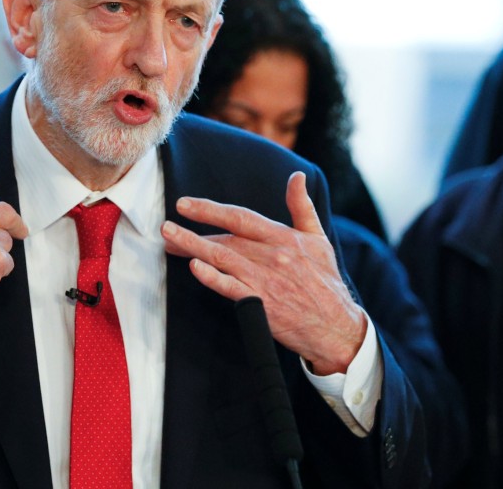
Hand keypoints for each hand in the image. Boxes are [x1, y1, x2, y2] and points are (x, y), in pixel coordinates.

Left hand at [161, 171, 364, 373]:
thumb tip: (297, 176)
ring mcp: (265, 281)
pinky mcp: (261, 304)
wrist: (336, 326)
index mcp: (282, 237)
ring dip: (192, 248)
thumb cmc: (325, 281)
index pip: (240, 217)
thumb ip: (302, 206)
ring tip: (169, 242)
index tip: (185, 204)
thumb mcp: (317, 238)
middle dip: (192, 232)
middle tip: (166, 227)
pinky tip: (195, 268)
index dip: (210, 210)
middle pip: (225, 239)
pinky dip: (213, 277)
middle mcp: (271, 256)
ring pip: (222, 259)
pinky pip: (232, 288)